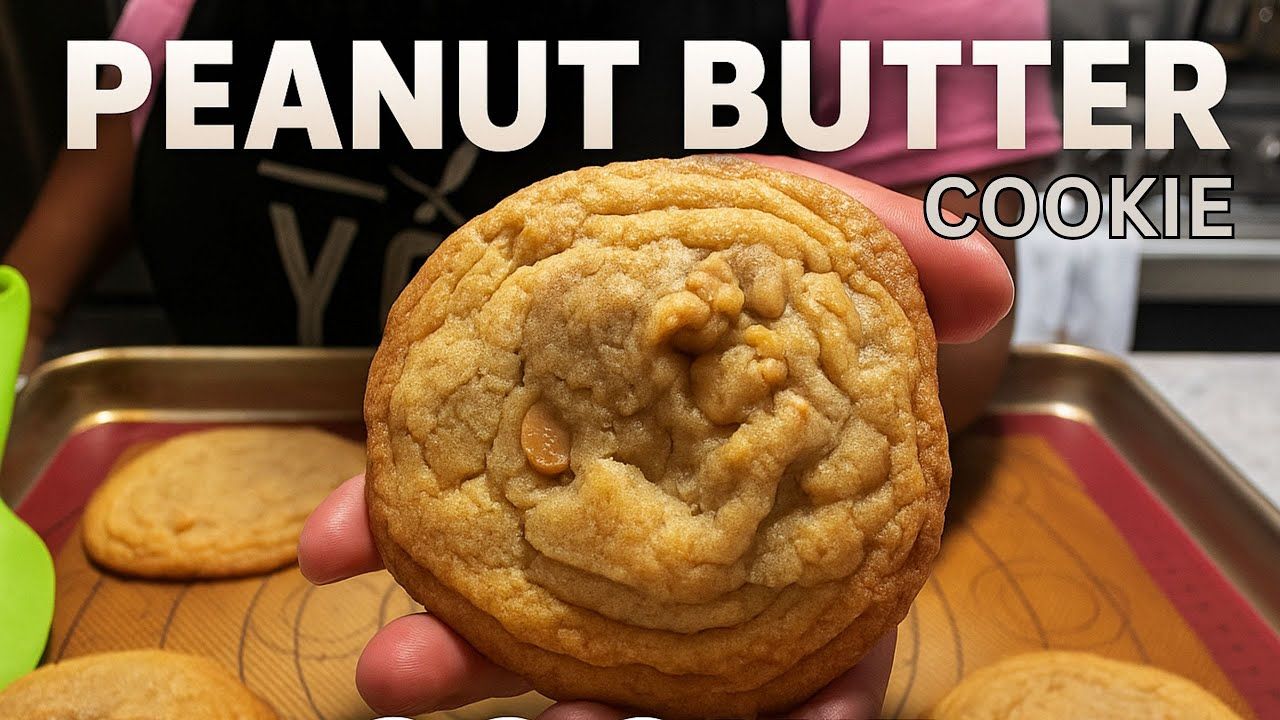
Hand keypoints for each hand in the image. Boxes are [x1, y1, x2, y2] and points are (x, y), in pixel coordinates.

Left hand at [300, 159, 1011, 717]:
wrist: (734, 261)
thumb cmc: (811, 283)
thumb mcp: (874, 257)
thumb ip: (926, 265)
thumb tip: (978, 284)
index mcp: (795, 533)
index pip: (821, 642)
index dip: (812, 703)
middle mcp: (693, 550)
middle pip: (655, 660)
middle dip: (587, 704)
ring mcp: (600, 517)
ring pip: (540, 614)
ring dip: (467, 652)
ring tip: (398, 666)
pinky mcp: (522, 465)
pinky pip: (458, 516)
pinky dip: (397, 532)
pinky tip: (337, 540)